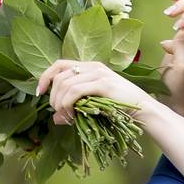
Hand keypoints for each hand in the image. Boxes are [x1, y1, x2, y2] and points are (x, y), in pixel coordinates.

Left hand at [35, 59, 154, 124]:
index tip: (39, 93)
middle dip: (52, 95)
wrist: (144, 110)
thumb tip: (54, 119)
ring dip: (59, 101)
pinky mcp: (104, 84)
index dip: (45, 77)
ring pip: (66, 83)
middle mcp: (93, 66)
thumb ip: (74, 108)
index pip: (59, 65)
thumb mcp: (93, 106)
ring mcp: (99, 74)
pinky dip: (67, 102)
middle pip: (60, 75)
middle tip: (56, 111)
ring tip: (64, 114)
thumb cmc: (121, 109)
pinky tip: (70, 112)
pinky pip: (76, 90)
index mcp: (90, 67)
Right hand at [158, 0, 183, 118]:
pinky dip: (177, 3)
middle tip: (168, 14)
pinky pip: (183, 16)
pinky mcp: (181, 38)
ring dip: (182, 0)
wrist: (173, 99)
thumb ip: (182, 49)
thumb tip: (178, 36)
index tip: (176, 28)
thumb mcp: (182, 70)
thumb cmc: (179, 88)